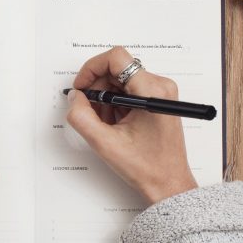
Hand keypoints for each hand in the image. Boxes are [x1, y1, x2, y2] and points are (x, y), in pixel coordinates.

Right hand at [66, 47, 197, 203]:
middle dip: (98, 88)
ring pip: (121, 80)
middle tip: (90, 110)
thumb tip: (74, 97)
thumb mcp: (105, 143)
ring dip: (106, 97)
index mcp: (151, 91)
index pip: (116, 58)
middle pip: (117, 69)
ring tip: (105, 123)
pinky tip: (115, 124)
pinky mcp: (158, 99)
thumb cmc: (147, 167)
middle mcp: (160, 86)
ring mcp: (160, 92)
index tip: (82, 86)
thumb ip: (82, 116)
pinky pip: (129, 89)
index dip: (92, 68)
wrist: (168, 184)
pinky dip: (116, 103)